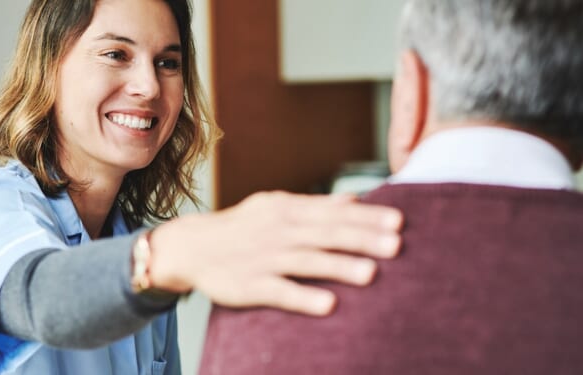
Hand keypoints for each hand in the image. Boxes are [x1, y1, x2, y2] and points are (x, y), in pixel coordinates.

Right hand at [148, 191, 402, 315]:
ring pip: (306, 261)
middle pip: (325, 234)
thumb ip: (316, 205)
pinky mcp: (249, 285)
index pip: (332, 212)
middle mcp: (277, 231)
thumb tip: (356, 199)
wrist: (192, 246)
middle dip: (361, 239)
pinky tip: (329, 304)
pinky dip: (303, 297)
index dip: (366, 217)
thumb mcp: (275, 206)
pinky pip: (279, 291)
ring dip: (338, 266)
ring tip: (371, 273)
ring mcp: (263, 258)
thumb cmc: (242, 227)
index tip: (398, 222)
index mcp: (286, 209)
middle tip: (396, 245)